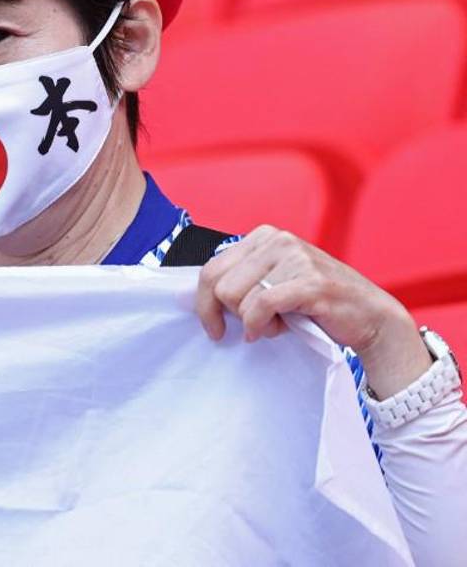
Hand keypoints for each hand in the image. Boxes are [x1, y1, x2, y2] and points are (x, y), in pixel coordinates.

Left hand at [195, 225, 431, 398]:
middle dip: (230, 315)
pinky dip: (260, 326)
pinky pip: (260, 307)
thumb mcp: (272, 282)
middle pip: (219, 286)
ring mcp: (295, 258)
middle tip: (256, 326)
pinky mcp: (309, 281)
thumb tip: (198, 298)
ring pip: (237, 298)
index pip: (210, 270)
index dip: (205, 304)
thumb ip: (241, 281)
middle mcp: (277, 240)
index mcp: (263, 236)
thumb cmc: (315, 304)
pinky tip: (273, 331)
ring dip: (253, 323)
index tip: (214, 328)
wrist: (371, 316)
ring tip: (278, 323)